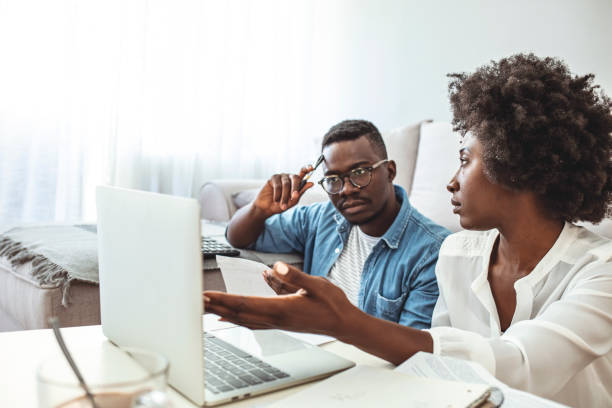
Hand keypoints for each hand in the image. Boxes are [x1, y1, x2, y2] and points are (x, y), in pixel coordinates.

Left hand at [203, 262, 358, 336]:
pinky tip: (226, 316)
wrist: (344, 323)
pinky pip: (251, 321)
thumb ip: (294, 275)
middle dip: (215, 306)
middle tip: (194, 301)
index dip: (223, 299)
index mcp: (281, 308)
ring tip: (204, 308)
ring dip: (222, 312)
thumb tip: (273, 266)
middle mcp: (275, 318)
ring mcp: (276, 322)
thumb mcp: (316, 284)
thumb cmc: (332, 303)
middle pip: (238, 313)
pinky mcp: (279, 322)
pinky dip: (236, 318)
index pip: (245, 303)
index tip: (206, 295)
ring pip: (242, 319)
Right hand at [253, 166, 313, 216]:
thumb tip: (311, 183)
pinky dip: (277, 194)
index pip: (303, 173)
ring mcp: (281, 177)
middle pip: (295, 178)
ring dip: (284, 196)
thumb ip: (301, 191)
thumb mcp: (293, 200)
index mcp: (296, 182)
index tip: (311, 168)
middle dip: (295, 188)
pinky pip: (278, 185)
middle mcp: (289, 177)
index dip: (307, 169)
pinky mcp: (273, 178)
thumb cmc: (281, 205)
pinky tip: (275, 199)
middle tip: (294, 197)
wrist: (267, 209)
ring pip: (286, 184)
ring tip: (282, 205)